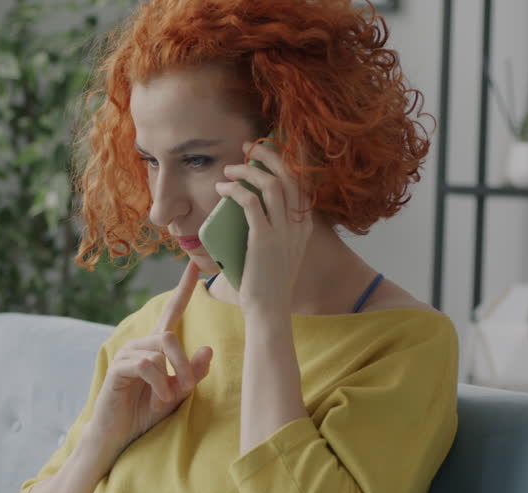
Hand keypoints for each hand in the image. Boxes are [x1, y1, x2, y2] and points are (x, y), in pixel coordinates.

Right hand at [86, 261, 213, 454]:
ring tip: (166, 398)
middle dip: (184, 364)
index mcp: (156, 346)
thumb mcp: (179, 393)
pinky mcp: (118, 367)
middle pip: (171, 336)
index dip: (184, 289)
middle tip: (186, 388)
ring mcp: (127, 353)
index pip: (172, 311)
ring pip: (160, 351)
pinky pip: (147, 364)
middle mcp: (141, 343)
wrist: (119, 434)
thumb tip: (208, 349)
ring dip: (171, 378)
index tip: (197, 266)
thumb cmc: (147, 412)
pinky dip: (159, 383)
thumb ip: (193, 373)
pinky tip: (158, 397)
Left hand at [215, 139, 313, 317]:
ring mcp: (283, 232)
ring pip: (271, 184)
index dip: (288, 158)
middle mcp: (298, 225)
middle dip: (269, 154)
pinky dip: (235, 190)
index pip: (302, 181)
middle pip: (290, 175)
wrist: (269, 310)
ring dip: (248, 170)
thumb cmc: (267, 282)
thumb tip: (251, 207)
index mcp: (304, 226)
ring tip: (230, 169)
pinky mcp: (263, 240)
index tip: (269, 147)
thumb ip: (276, 229)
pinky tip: (223, 188)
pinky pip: (251, 203)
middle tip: (248, 147)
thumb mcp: (281, 251)